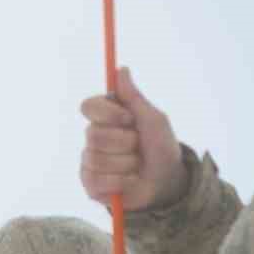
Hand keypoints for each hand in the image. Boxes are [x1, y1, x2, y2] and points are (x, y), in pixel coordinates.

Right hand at [79, 66, 184, 211]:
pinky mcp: (89, 184)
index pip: (88, 106)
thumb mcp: (152, 119)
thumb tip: (121, 69)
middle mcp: (94, 137)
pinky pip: (97, 180)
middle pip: (94, 135)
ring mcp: (89, 160)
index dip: (108, 113)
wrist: (165, 180)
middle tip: (138, 146)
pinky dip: (120, 182)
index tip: (129, 119)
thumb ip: (133, 96)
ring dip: (126, 164)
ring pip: (97, 159)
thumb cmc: (160, 146)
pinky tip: (128, 181)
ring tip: (136, 166)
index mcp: (107, 117)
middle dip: (124, 143)